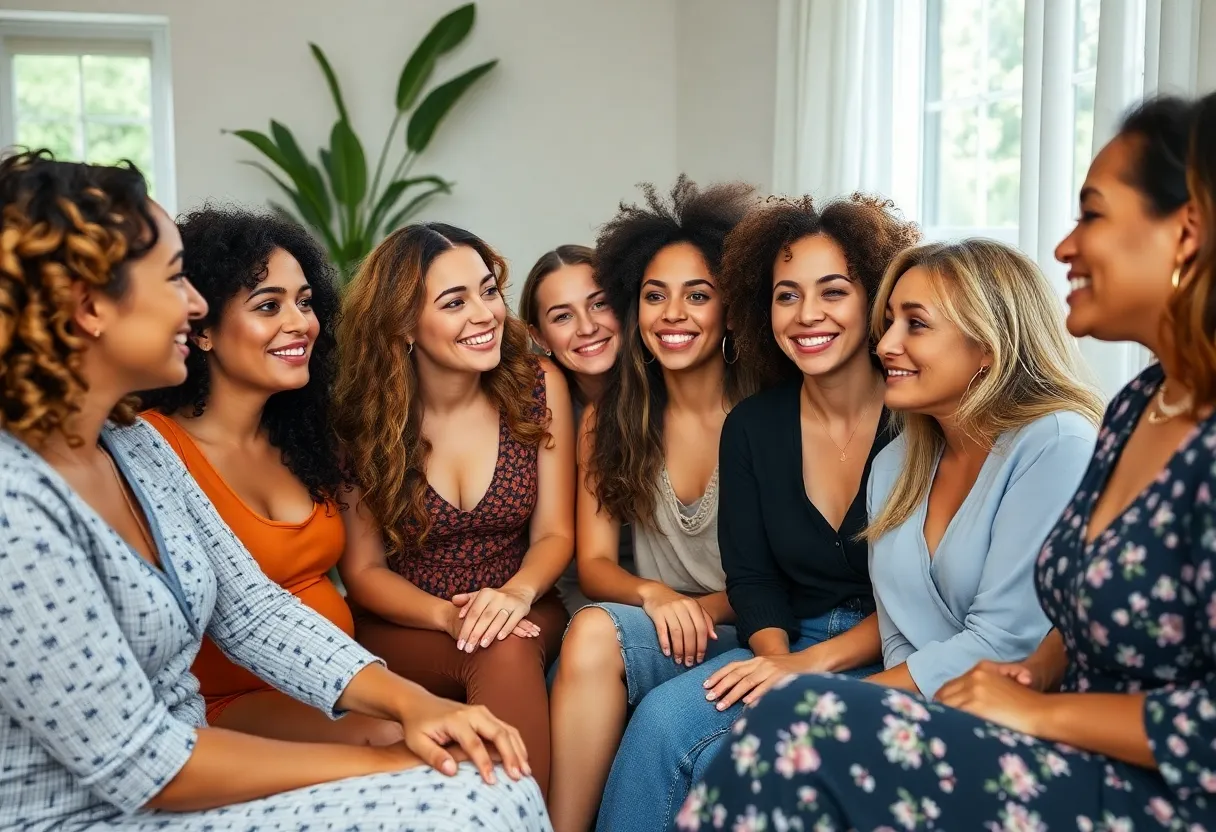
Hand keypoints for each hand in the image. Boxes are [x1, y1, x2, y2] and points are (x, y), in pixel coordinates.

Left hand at [398, 693, 529, 783]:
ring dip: (518, 750)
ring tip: (526, 770)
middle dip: (511, 756)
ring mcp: (482, 712)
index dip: (485, 763)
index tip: (492, 782)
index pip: (475, 744)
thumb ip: (434, 756)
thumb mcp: (417, 742)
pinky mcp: (486, 715)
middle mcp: (473, 713)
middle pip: (498, 733)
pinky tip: (521, 758)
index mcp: (456, 720)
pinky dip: (516, 743)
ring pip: (507, 729)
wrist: (419, 703)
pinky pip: (506, 728)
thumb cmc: (417, 726)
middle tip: (519, 776)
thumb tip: (452, 771)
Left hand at [448, 588, 538, 651]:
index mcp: (485, 593)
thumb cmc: (494, 599)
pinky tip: (499, 639)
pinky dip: (506, 629)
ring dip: (489, 633)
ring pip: (498, 620)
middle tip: (468, 648)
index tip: (460, 643)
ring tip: (482, 645)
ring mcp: (510, 602)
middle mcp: (497, 596)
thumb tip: (454, 600)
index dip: (466, 629)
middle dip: (475, 634)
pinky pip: (513, 620)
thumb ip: (466, 600)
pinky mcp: (521, 608)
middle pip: (484, 618)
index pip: (473, 613)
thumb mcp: (480, 596)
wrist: (518, 592)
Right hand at [639, 583, 716, 665]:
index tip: (700, 659)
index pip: (701, 628)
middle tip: (689, 663)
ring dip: (678, 649)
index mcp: (693, 606)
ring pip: (677, 633)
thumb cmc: (677, 604)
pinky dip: (665, 643)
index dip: (702, 645)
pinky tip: (667, 653)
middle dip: (690, 650)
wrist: (655, 592)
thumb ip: (705, 621)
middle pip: (689, 632)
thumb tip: (714, 638)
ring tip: (679, 661)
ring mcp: (669, 609)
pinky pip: (662, 630)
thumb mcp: (693, 609)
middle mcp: (682, 606)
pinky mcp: (657, 613)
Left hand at [703, 653, 806, 710]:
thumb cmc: (788, 670)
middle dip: (721, 687)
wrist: (812, 661)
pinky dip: (755, 695)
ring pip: (747, 682)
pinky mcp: (783, 677)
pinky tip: (746, 703)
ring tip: (721, 706)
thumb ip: (754, 677)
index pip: (732, 667)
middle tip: (709, 698)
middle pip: (736, 675)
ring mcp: (772, 670)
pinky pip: (766, 687)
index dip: (718, 676)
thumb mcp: (768, 669)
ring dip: (732, 695)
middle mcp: (761, 663)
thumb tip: (737, 694)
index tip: (705, 686)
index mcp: (756, 661)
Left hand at [935, 661, 1050, 734]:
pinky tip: (948, 733)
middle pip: (944, 694)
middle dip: (939, 710)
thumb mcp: (1003, 687)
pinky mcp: (975, 704)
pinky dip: (948, 723)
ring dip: (942, 718)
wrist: (1042, 713)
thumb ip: (981, 690)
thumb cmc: (1027, 706)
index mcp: (981, 669)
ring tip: (939, 732)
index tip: (939, 714)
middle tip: (935, 725)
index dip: (943, 701)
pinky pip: (952, 714)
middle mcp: (974, 676)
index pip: (950, 686)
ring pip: (945, 704)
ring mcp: (973, 689)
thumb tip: (957, 706)